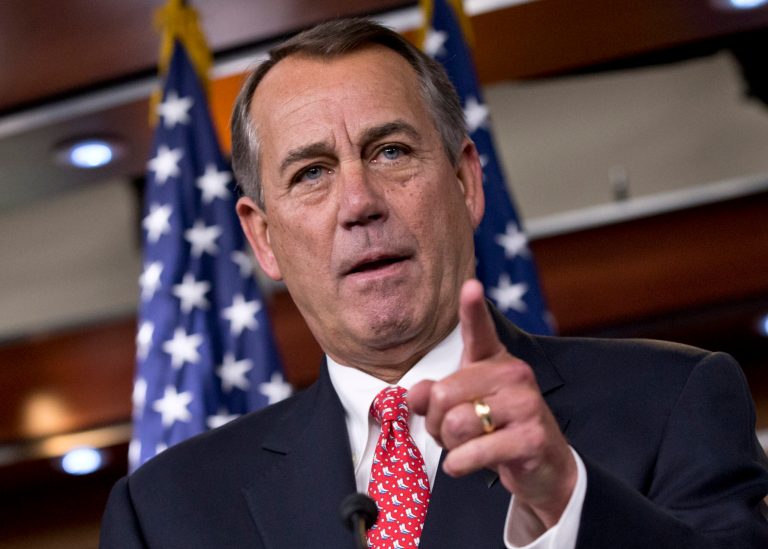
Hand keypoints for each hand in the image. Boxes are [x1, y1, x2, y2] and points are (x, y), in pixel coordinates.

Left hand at [409, 279, 576, 527]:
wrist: (543, 467)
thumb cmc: (496, 430)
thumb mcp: (460, 408)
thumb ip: (432, 396)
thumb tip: (413, 395)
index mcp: (494, 361)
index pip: (479, 330)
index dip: (472, 308)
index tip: (470, 285)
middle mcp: (513, 375)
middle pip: (444, 394)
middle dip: (435, 422)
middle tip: (450, 432)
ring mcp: (525, 405)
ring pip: (455, 424)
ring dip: (449, 445)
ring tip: (466, 446)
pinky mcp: (531, 438)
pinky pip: (473, 452)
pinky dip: (459, 464)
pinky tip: (467, 463)